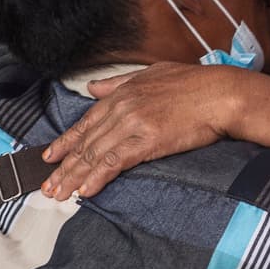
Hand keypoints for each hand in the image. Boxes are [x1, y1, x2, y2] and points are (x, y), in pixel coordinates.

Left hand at [41, 63, 269, 199]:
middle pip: (86, 142)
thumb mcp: (152, 73)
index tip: (49, 158)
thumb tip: (92, 88)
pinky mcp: (148, 140)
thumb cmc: (195, 84)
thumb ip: (119, 82)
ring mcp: (134, 124)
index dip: (65, 142)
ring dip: (75, 177)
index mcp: (122, 93)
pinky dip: (98, 177)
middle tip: (47, 187)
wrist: (222, 94)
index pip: (85, 122)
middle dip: (64, 167)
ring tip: (59, 194)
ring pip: (95, 154)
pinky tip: (86, 191)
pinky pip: (116, 162)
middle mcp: (122, 108)